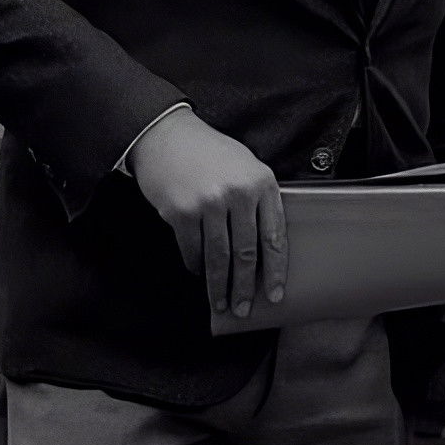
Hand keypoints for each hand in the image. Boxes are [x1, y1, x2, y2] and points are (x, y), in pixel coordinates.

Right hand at [126, 107, 285, 319]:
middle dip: (245, 287)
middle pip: (246, 254)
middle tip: (243, 308)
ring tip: (221, 303)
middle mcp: (237, 194)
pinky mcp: (181, 213)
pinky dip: (196, 267)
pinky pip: (192, 251)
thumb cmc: (211, 153)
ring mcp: (208, 204)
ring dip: (219, 286)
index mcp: (262, 183)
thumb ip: (259, 201)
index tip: (275, 294)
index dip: (276, 271)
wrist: (167, 136)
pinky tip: (199, 274)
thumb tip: (265, 248)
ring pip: (218, 258)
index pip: (274, 237)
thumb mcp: (246, 167)